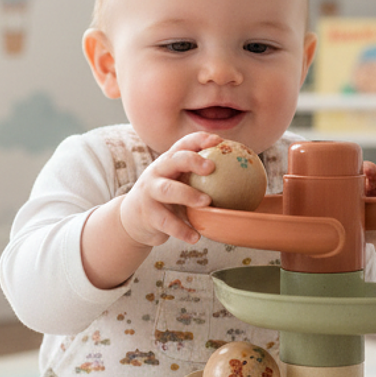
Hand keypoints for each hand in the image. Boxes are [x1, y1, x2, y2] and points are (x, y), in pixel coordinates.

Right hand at [117, 133, 220, 247]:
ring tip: (207, 203)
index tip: (219, 141)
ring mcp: (150, 192)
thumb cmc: (167, 198)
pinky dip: (182, 230)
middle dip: (192, 161)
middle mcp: (158, 172)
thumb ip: (200, 178)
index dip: (199, 140)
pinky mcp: (148, 214)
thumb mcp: (180, 182)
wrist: (134, 218)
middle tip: (212, 167)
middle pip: (174, 160)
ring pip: (168, 190)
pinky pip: (166, 222)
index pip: (183, 144)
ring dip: (188, 195)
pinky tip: (196, 237)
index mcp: (169, 161)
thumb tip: (241, 176)